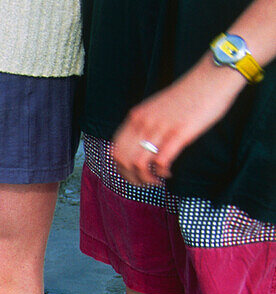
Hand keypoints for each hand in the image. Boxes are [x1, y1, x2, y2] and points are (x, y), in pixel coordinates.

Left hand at [112, 60, 246, 185]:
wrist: (213, 76)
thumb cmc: (189, 94)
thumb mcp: (157, 106)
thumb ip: (146, 122)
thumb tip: (141, 143)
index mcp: (136, 116)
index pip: (115, 149)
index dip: (120, 167)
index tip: (132, 174)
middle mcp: (144, 122)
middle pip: (123, 161)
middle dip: (131, 178)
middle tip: (144, 182)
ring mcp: (160, 128)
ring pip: (138, 164)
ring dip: (145, 179)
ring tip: (156, 181)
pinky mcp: (179, 134)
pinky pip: (160, 162)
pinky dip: (161, 173)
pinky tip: (168, 173)